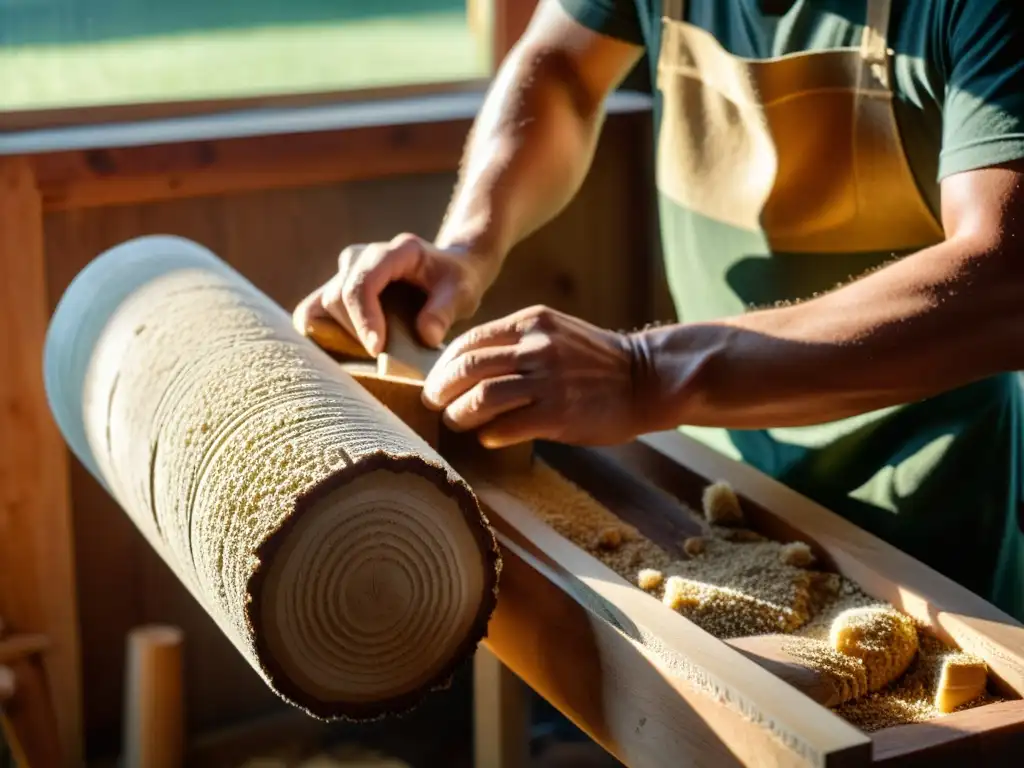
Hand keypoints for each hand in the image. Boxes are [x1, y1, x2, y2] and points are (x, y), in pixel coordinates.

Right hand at [294, 233, 497, 355]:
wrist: (447, 271)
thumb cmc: (456, 281)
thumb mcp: (463, 292)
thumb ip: (445, 311)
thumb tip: (426, 336)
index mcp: (396, 251)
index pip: (363, 282)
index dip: (364, 318)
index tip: (377, 350)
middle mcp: (361, 256)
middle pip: (337, 297)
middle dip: (355, 334)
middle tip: (383, 357)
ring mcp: (344, 272)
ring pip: (316, 307)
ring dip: (334, 337)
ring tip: (365, 354)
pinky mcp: (334, 289)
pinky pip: (312, 315)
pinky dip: (322, 338)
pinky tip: (346, 355)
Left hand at [422, 305, 641, 447]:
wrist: (646, 379)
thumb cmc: (596, 361)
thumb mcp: (555, 334)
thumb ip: (516, 343)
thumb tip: (468, 368)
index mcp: (532, 323)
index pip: (470, 342)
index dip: (444, 365)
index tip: (437, 381)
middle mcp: (536, 347)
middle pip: (467, 368)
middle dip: (441, 389)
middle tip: (433, 404)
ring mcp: (547, 381)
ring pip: (481, 397)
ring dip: (460, 414)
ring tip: (456, 422)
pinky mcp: (558, 413)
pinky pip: (506, 426)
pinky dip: (489, 434)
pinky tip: (488, 437)